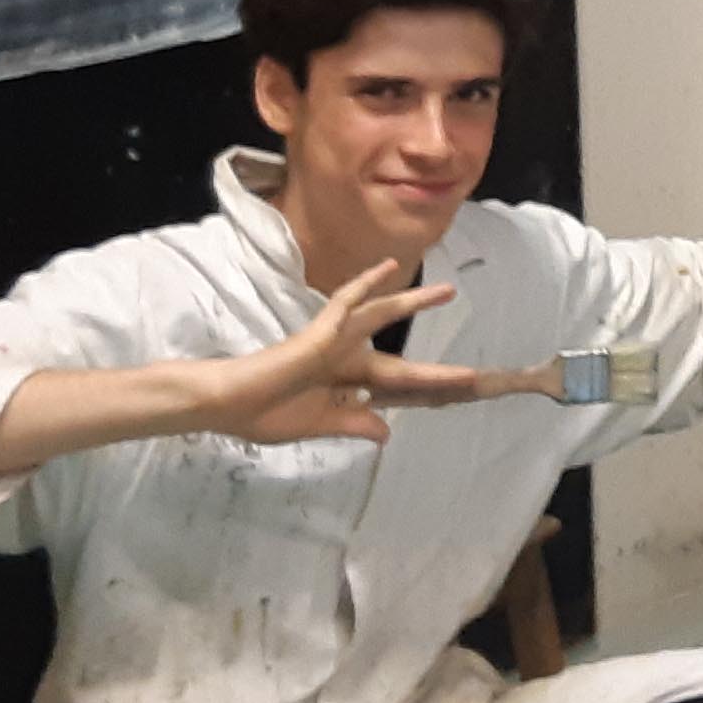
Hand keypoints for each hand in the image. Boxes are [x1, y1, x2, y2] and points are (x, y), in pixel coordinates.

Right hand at [193, 265, 454, 444]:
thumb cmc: (266, 415)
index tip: (465, 389)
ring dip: (412, 303)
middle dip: (436, 357)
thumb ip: (353, 422)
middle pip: (400, 352)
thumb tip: (386, 431)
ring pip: (380, 316)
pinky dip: (366, 285)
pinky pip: (345, 302)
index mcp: (348, 385)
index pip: (400, 384)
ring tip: (445, 291)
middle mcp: (347, 360)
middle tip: (473, 351)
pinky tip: (386, 271)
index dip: (432, 387)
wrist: (228, 406)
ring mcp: (333, 343)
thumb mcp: (320, 426)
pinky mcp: (317, 333)